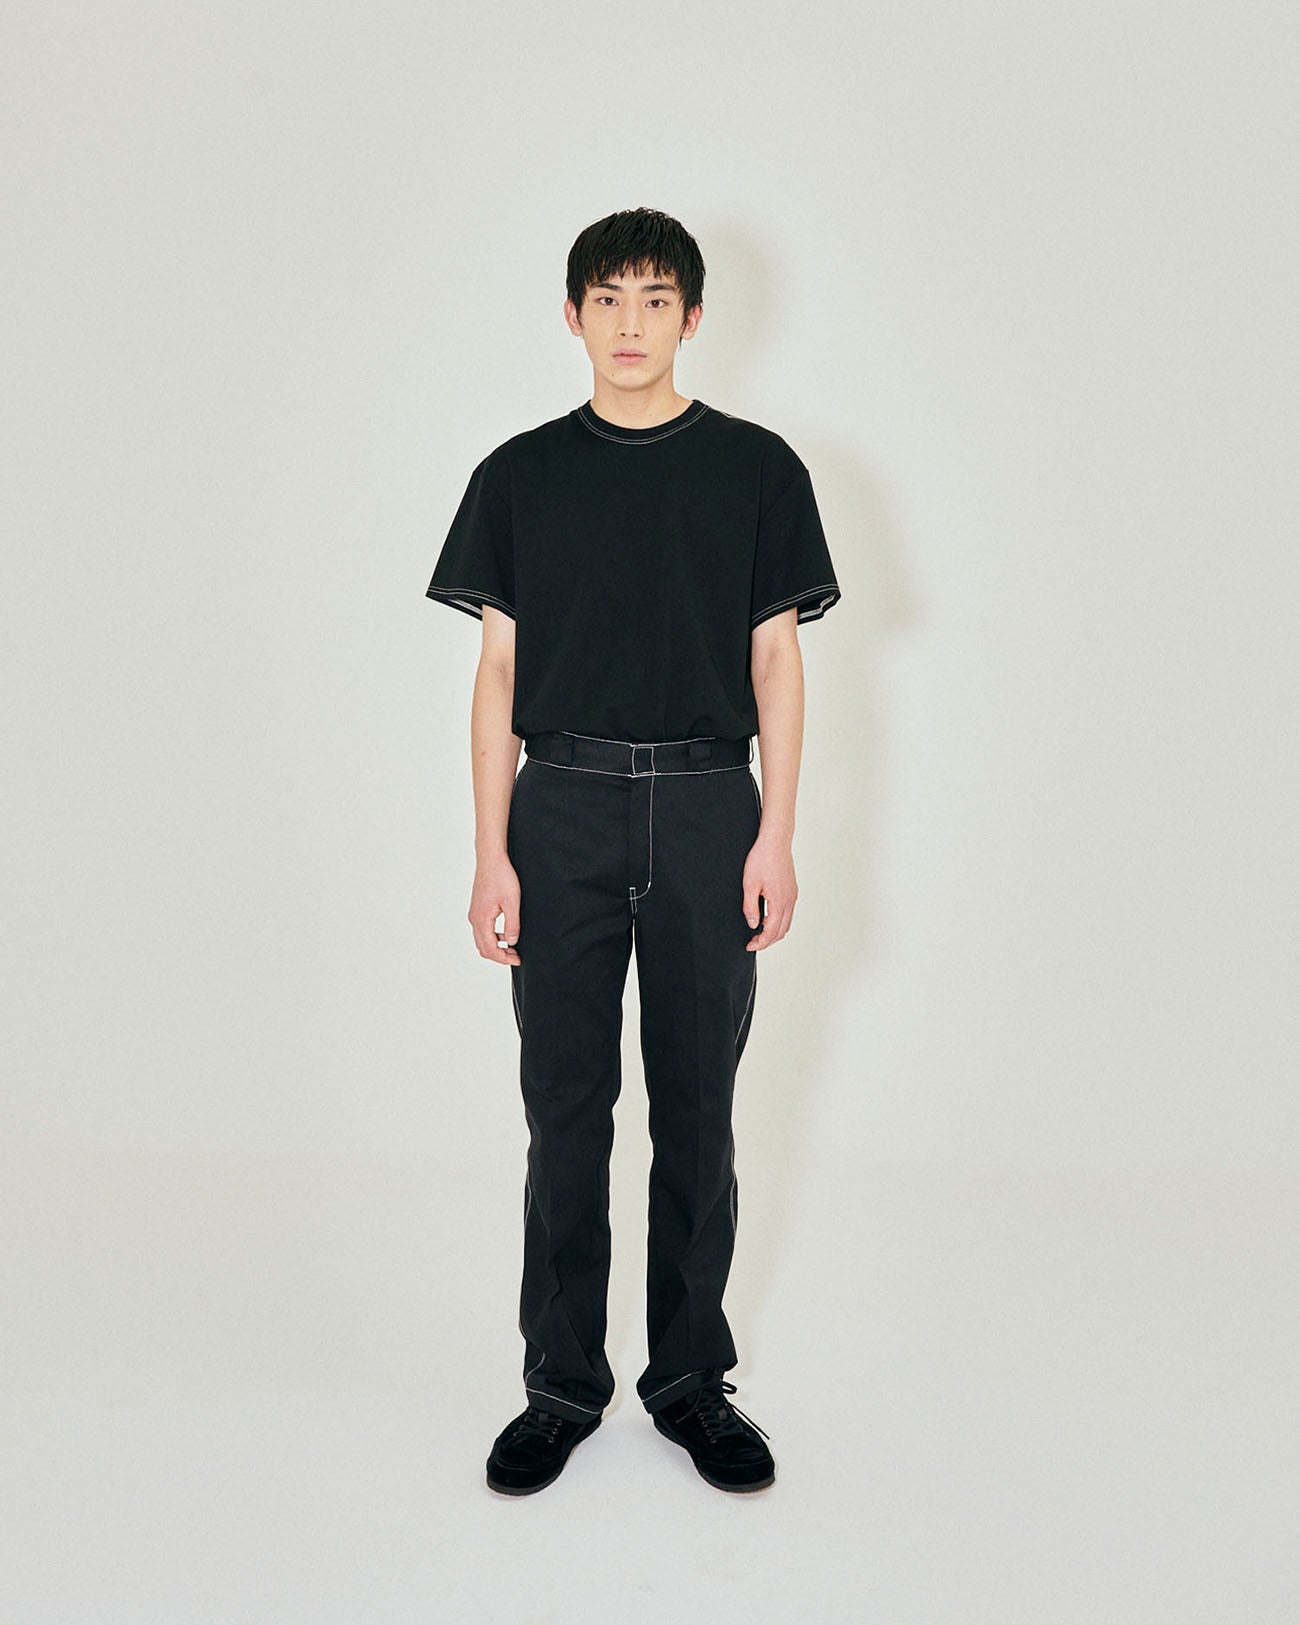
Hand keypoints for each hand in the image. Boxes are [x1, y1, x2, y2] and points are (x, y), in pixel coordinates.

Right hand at [469, 856, 521, 965]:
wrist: (491, 859)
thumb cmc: (502, 877)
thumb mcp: (512, 903)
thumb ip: (512, 925)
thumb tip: (512, 941)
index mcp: (482, 920)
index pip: (490, 949)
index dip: (503, 958)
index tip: (517, 960)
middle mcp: (474, 919)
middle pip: (483, 948)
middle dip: (499, 956)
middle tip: (515, 956)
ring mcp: (474, 914)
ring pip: (482, 940)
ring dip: (496, 946)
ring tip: (512, 947)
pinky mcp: (477, 909)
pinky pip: (482, 930)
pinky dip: (493, 937)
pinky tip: (506, 933)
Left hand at [742, 834, 795, 950]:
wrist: (775, 841)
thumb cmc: (762, 858)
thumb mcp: (749, 884)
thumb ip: (750, 907)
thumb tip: (753, 924)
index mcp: (779, 901)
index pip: (772, 931)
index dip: (761, 942)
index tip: (750, 945)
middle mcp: (789, 900)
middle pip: (782, 931)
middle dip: (767, 940)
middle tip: (753, 942)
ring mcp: (792, 895)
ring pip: (786, 923)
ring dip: (774, 931)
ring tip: (759, 932)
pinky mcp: (792, 890)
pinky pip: (788, 912)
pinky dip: (779, 921)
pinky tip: (767, 917)